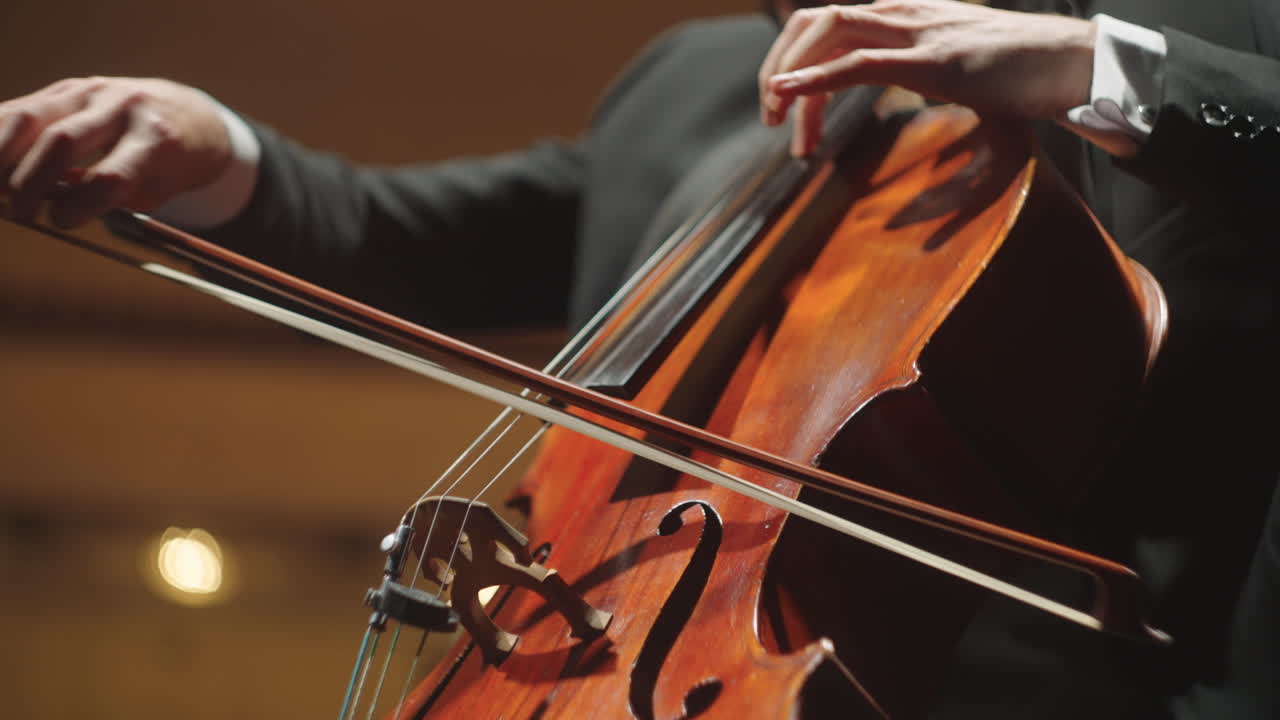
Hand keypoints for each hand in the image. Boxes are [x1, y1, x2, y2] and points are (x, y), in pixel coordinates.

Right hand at [0, 77, 230, 226]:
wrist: (183, 111)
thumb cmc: (172, 161)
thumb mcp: (158, 189)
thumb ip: (113, 200)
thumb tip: (54, 207)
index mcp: (156, 137)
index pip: (111, 175)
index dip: (81, 203)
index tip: (61, 222)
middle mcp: (121, 106)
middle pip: (63, 140)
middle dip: (32, 181)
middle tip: (21, 213)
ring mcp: (89, 91)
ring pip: (30, 117)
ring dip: (2, 154)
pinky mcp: (66, 88)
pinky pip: (22, 108)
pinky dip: (0, 134)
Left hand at [759, 0, 1095, 155]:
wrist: (1075, 65)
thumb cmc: (1028, 86)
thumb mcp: (968, 104)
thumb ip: (939, 146)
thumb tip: (919, 221)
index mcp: (907, 21)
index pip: (835, 28)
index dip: (800, 66)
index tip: (787, 119)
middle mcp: (903, 16)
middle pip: (817, 24)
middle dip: (780, 65)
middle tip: (768, 119)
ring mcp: (915, 32)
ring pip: (827, 33)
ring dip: (788, 71)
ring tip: (773, 115)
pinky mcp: (929, 60)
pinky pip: (856, 62)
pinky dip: (813, 78)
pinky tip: (785, 97)